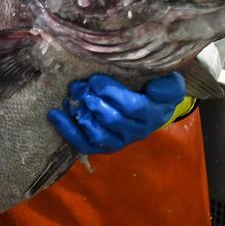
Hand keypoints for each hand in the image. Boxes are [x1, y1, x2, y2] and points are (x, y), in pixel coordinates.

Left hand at [48, 73, 185, 153]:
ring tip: (70, 98)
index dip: (112, 93)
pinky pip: (85, 144)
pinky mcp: (104, 146)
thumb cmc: (158, 90)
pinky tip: (55, 115)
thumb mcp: (170, 84)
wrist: (155, 108)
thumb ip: (168, 85)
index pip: (133, 107)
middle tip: (78, 86)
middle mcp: (136, 131)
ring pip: (98, 135)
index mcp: (152, 114)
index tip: (94, 80)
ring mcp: (119, 141)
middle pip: (112, 121)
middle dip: (93, 102)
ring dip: (81, 116)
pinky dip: (68, 131)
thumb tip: (154, 87)